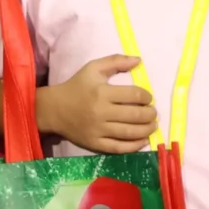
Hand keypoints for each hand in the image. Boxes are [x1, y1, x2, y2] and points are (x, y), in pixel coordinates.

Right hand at [40, 54, 157, 152]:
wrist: (54, 109)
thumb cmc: (76, 86)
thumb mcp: (93, 68)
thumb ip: (116, 61)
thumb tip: (139, 60)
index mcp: (102, 92)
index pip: (134, 95)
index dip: (146, 96)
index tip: (148, 98)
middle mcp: (101, 112)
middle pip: (135, 115)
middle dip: (150, 114)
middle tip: (153, 113)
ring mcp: (98, 130)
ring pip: (130, 133)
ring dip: (146, 130)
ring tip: (152, 125)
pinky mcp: (95, 144)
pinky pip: (119, 147)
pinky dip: (134, 146)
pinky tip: (143, 141)